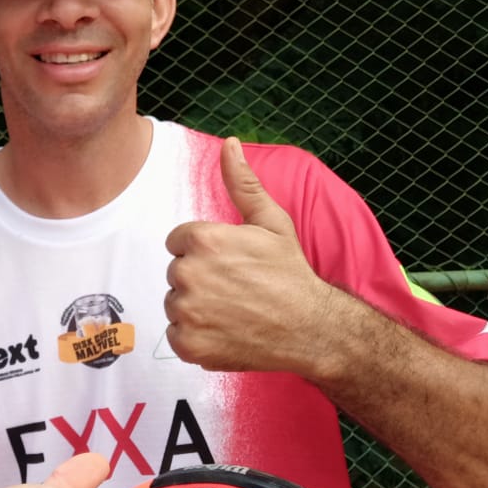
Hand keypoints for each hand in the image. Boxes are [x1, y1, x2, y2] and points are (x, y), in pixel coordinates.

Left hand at [163, 136, 334, 372]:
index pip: (178, 241)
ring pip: (175, 303)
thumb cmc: (290, 273)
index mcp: (201, 239)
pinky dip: (196, 337)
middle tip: (235, 288)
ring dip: (196, 308)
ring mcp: (186, 312)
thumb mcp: (271, 221)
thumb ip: (242, 183)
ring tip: (232, 310)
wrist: (312, 328)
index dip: (204, 252)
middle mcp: (187, 273)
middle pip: (176, 272)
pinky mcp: (188, 344)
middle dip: (199, 278)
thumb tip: (229, 143)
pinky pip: (177, 335)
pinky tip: (225, 331)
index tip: (230, 263)